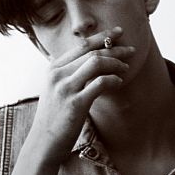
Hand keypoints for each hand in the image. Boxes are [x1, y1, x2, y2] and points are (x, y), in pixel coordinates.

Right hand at [30, 26, 135, 161]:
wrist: (44, 142)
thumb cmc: (54, 118)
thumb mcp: (55, 90)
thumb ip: (67, 74)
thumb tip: (86, 61)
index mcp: (53, 68)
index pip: (81, 45)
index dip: (102, 36)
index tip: (118, 32)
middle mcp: (58, 74)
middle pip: (91, 52)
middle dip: (115, 48)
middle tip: (131, 50)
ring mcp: (65, 88)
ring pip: (96, 63)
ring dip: (115, 63)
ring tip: (126, 68)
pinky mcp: (75, 103)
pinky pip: (100, 83)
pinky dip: (113, 80)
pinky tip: (119, 82)